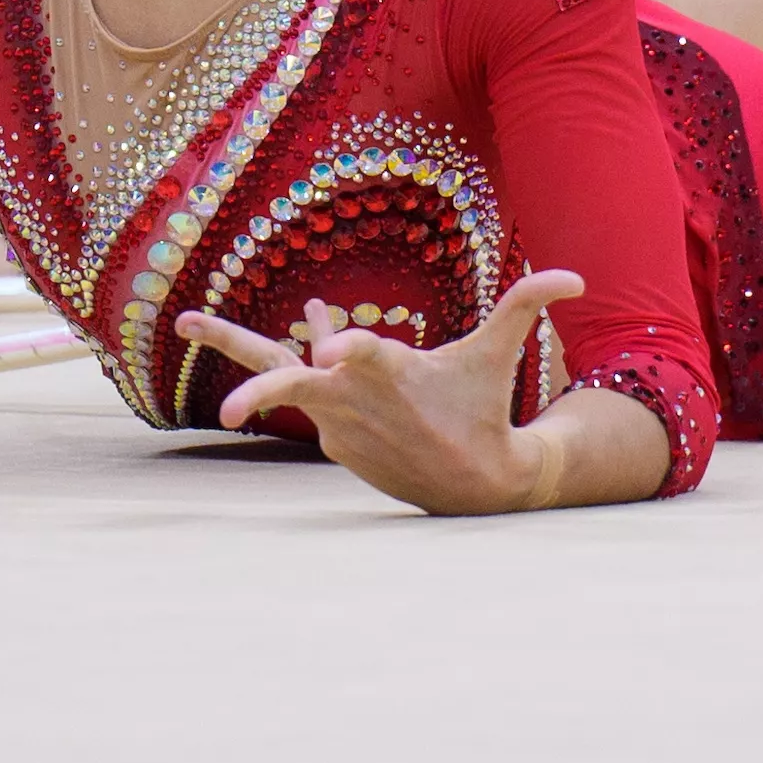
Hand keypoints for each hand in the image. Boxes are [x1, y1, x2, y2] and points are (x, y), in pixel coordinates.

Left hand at [178, 271, 589, 515]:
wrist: (471, 486)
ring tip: (194, 322)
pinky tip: (313, 346)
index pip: (361, 354)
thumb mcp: (499, 352)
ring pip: (287, 380)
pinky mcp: (332, 440)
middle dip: (240, 366)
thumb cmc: (481, 408)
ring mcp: (337, 423)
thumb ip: (527, 304)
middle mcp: (354, 400)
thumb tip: (575, 277)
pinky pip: (310, 397)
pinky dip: (309, 371)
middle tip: (187, 335)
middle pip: (287, 378)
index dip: (342, 346)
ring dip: (249, 353)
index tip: (326, 346)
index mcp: (391, 373)